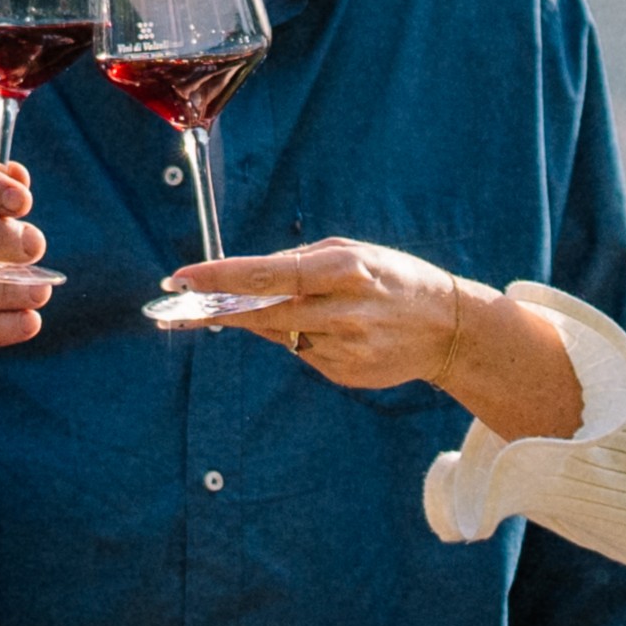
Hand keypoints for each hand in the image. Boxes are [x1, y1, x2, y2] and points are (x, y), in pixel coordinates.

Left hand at [182, 239, 585, 434]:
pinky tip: (334, 330)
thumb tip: (246, 276)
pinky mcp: (344, 373)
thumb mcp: (353, 253)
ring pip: (278, 334)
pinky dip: (304, 338)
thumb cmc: (392, 277)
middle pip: (261, 312)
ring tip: (283, 305)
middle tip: (177, 302)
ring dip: (263, 320)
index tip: (181, 277)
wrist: (448, 328)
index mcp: (343, 270)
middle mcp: (341, 310)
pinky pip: (303, 352)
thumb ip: (299, 263)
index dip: (219, 278)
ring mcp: (343, 347)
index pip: (266, 275)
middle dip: (215, 307)